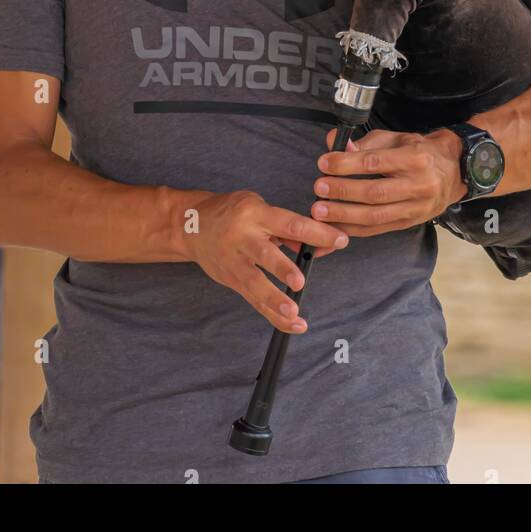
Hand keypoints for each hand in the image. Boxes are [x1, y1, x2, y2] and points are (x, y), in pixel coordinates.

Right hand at [186, 190, 348, 332]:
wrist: (191, 224)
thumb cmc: (233, 212)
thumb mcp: (259, 207)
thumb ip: (286, 228)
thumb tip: (319, 245)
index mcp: (256, 214)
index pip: (290, 224)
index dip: (316, 233)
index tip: (340, 240)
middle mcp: (243, 237)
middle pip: (264, 254)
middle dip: (283, 269)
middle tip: (300, 282)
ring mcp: (234, 260)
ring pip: (254, 283)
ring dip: (274, 300)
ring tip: (293, 313)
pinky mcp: (230, 279)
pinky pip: (253, 300)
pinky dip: (273, 314)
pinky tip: (292, 324)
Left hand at [310, 127, 465, 236]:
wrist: (453, 171)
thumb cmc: (419, 151)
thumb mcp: (395, 138)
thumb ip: (364, 143)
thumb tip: (334, 145)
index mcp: (414, 158)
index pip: (376, 162)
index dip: (347, 164)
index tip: (325, 163)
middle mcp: (418, 185)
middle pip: (375, 192)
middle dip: (343, 191)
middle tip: (319, 188)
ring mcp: (416, 207)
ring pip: (376, 215)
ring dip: (344, 215)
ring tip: (321, 210)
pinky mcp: (410, 222)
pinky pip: (378, 229)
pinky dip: (355, 228)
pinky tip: (336, 225)